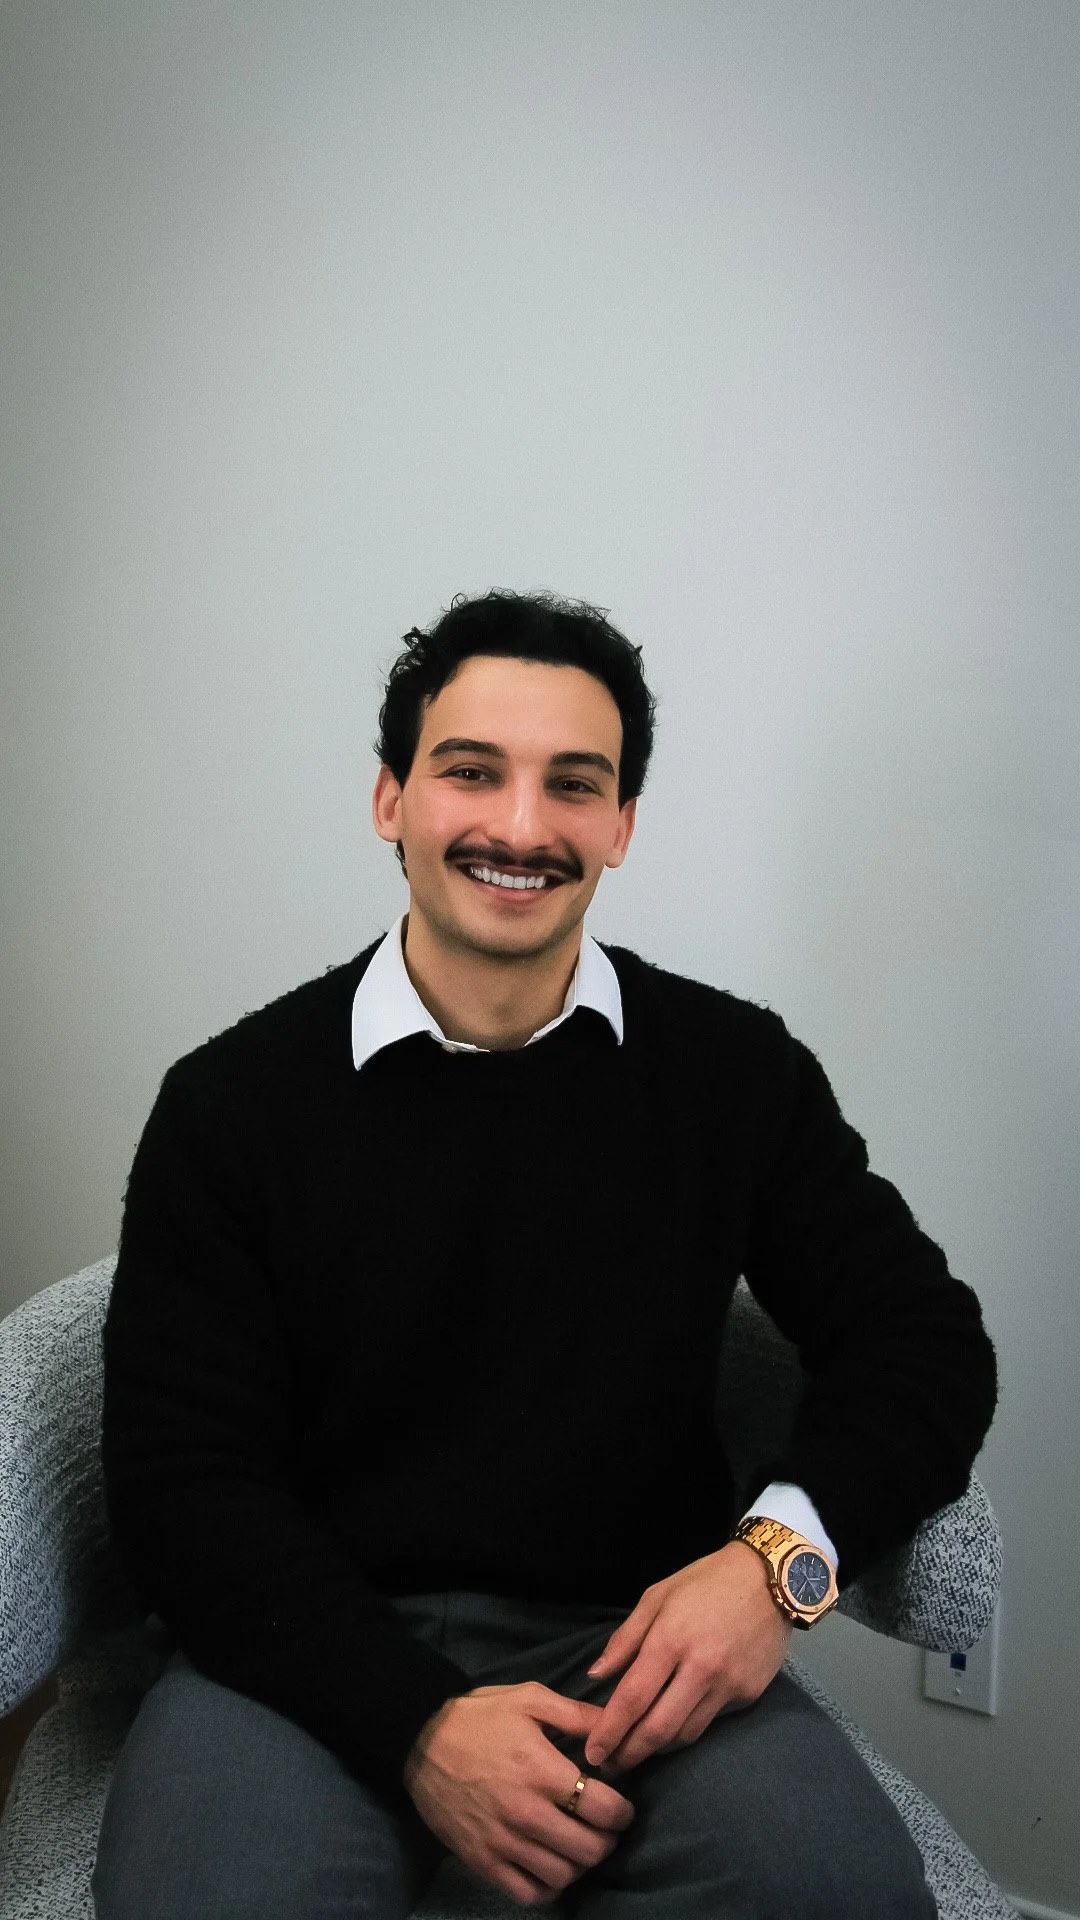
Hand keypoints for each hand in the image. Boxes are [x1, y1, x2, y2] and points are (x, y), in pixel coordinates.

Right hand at [403, 1681, 635, 1907]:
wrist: (418, 1738)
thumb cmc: (478, 1716)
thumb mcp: (529, 1699)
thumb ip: (576, 1714)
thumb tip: (614, 1726)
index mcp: (541, 1770)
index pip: (603, 1809)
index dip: (623, 1813)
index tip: (622, 1809)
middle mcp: (526, 1812)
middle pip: (588, 1849)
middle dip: (606, 1841)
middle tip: (603, 1830)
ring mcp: (502, 1841)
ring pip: (561, 1876)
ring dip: (579, 1865)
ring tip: (577, 1846)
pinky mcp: (481, 1861)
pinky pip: (527, 1894)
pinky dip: (547, 1888)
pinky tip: (550, 1868)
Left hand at [582, 1541, 793, 1772]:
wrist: (771, 1579)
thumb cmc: (705, 1582)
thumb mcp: (657, 1596)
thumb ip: (625, 1638)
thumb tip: (596, 1676)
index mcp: (670, 1639)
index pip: (633, 1698)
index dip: (609, 1731)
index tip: (593, 1752)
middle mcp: (700, 1668)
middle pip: (658, 1728)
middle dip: (629, 1753)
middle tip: (610, 1766)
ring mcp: (727, 1685)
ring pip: (685, 1734)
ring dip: (657, 1750)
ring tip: (636, 1753)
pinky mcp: (747, 1695)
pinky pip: (710, 1723)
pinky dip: (686, 1731)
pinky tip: (671, 1729)